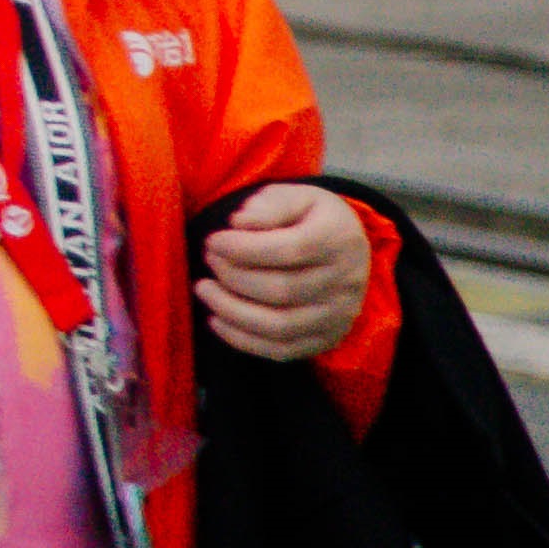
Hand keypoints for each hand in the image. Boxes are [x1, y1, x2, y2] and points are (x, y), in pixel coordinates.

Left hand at [198, 178, 373, 361]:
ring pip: (280, 326)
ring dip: (231, 310)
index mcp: (337, 240)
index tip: (212, 240)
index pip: (290, 250)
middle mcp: (345, 282)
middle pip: (282, 290)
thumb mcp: (293, 196)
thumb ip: (267, 206)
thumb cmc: (308, 218)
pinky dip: (244, 340)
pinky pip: (283, 351)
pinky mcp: (327, 339)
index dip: (244, 248)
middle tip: (208, 260)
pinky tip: (217, 320)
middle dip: (233, 277)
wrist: (344, 246)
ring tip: (204, 289)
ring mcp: (338, 315)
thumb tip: (240, 224)